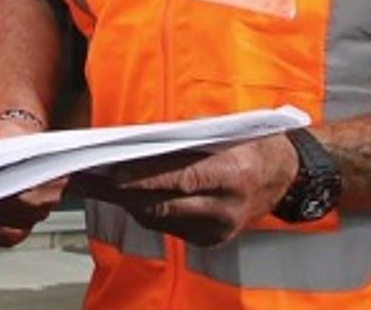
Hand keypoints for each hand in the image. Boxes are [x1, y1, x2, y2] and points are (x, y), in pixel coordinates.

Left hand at [76, 135, 298, 246]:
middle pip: (162, 204)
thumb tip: (132, 142)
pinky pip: (167, 225)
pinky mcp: (211, 240)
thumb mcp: (223, 130)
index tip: (112, 173)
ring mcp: (219, 229)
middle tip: (83, 177)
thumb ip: (183, 139)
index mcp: (234, 174)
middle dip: (118, 192)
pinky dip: (144, 208)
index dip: (145, 178)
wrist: (287, 177)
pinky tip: (122, 193)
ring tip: (91, 182)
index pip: (181, 178)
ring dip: (124, 200)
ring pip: (158, 218)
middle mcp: (226, 208)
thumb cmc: (250, 142)